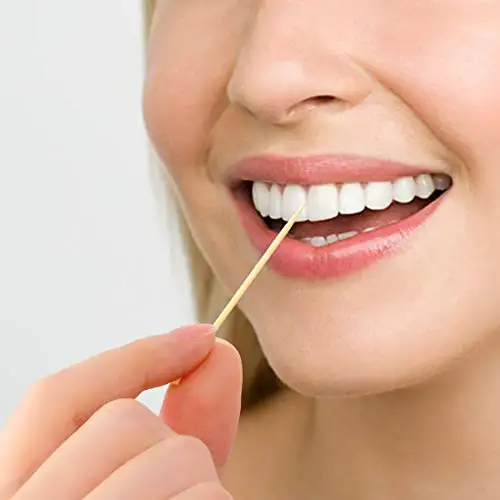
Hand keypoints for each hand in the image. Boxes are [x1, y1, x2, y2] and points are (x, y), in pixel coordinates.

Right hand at [0, 324, 241, 498]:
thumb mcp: (155, 489)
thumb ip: (184, 427)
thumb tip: (218, 350)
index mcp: (16, 488)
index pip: (54, 397)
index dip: (133, 357)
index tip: (202, 336)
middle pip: (122, 422)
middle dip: (177, 447)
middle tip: (181, 494)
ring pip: (174, 456)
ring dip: (205, 487)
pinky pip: (203, 496)